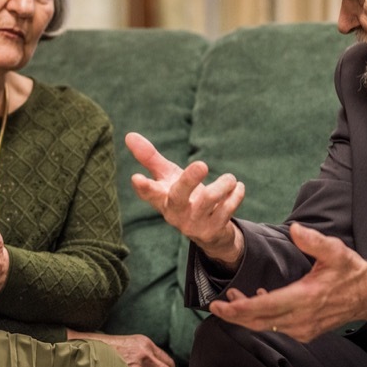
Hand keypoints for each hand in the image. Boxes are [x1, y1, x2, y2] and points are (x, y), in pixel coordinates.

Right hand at [125, 132, 245, 267]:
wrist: (207, 231)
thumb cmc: (182, 195)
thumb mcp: (166, 177)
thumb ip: (149, 157)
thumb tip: (128, 135)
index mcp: (161, 199)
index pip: (149, 193)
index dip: (143, 186)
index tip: (136, 178)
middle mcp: (175, 213)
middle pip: (179, 197)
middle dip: (190, 180)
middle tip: (202, 164)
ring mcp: (194, 224)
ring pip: (208, 200)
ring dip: (223, 184)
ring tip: (230, 178)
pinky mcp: (212, 231)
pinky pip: (227, 209)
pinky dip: (235, 195)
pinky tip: (237, 188)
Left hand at [208, 223, 366, 341]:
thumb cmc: (350, 272)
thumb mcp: (335, 251)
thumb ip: (314, 241)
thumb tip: (296, 229)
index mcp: (306, 297)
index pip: (265, 307)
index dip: (240, 309)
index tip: (221, 305)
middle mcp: (302, 317)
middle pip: (260, 322)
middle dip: (234, 315)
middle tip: (216, 305)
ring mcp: (304, 328)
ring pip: (267, 326)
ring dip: (246, 316)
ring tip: (231, 299)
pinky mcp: (306, 332)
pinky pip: (277, 327)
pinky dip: (262, 318)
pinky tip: (256, 301)